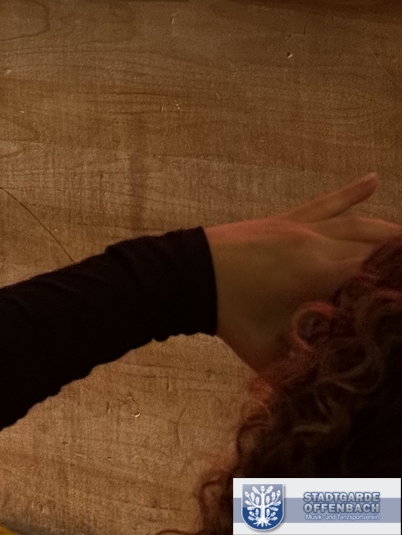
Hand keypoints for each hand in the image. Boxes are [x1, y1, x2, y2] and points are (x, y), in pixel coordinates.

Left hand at [205, 174, 400, 371]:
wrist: (190, 274)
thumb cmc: (230, 316)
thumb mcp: (269, 353)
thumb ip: (302, 371)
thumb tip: (331, 391)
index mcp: (320, 273)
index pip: (376, 272)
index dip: (396, 281)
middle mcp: (317, 243)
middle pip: (374, 243)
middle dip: (399, 253)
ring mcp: (302, 226)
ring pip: (357, 222)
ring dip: (387, 230)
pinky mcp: (287, 219)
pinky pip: (326, 203)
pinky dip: (351, 193)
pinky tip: (372, 180)